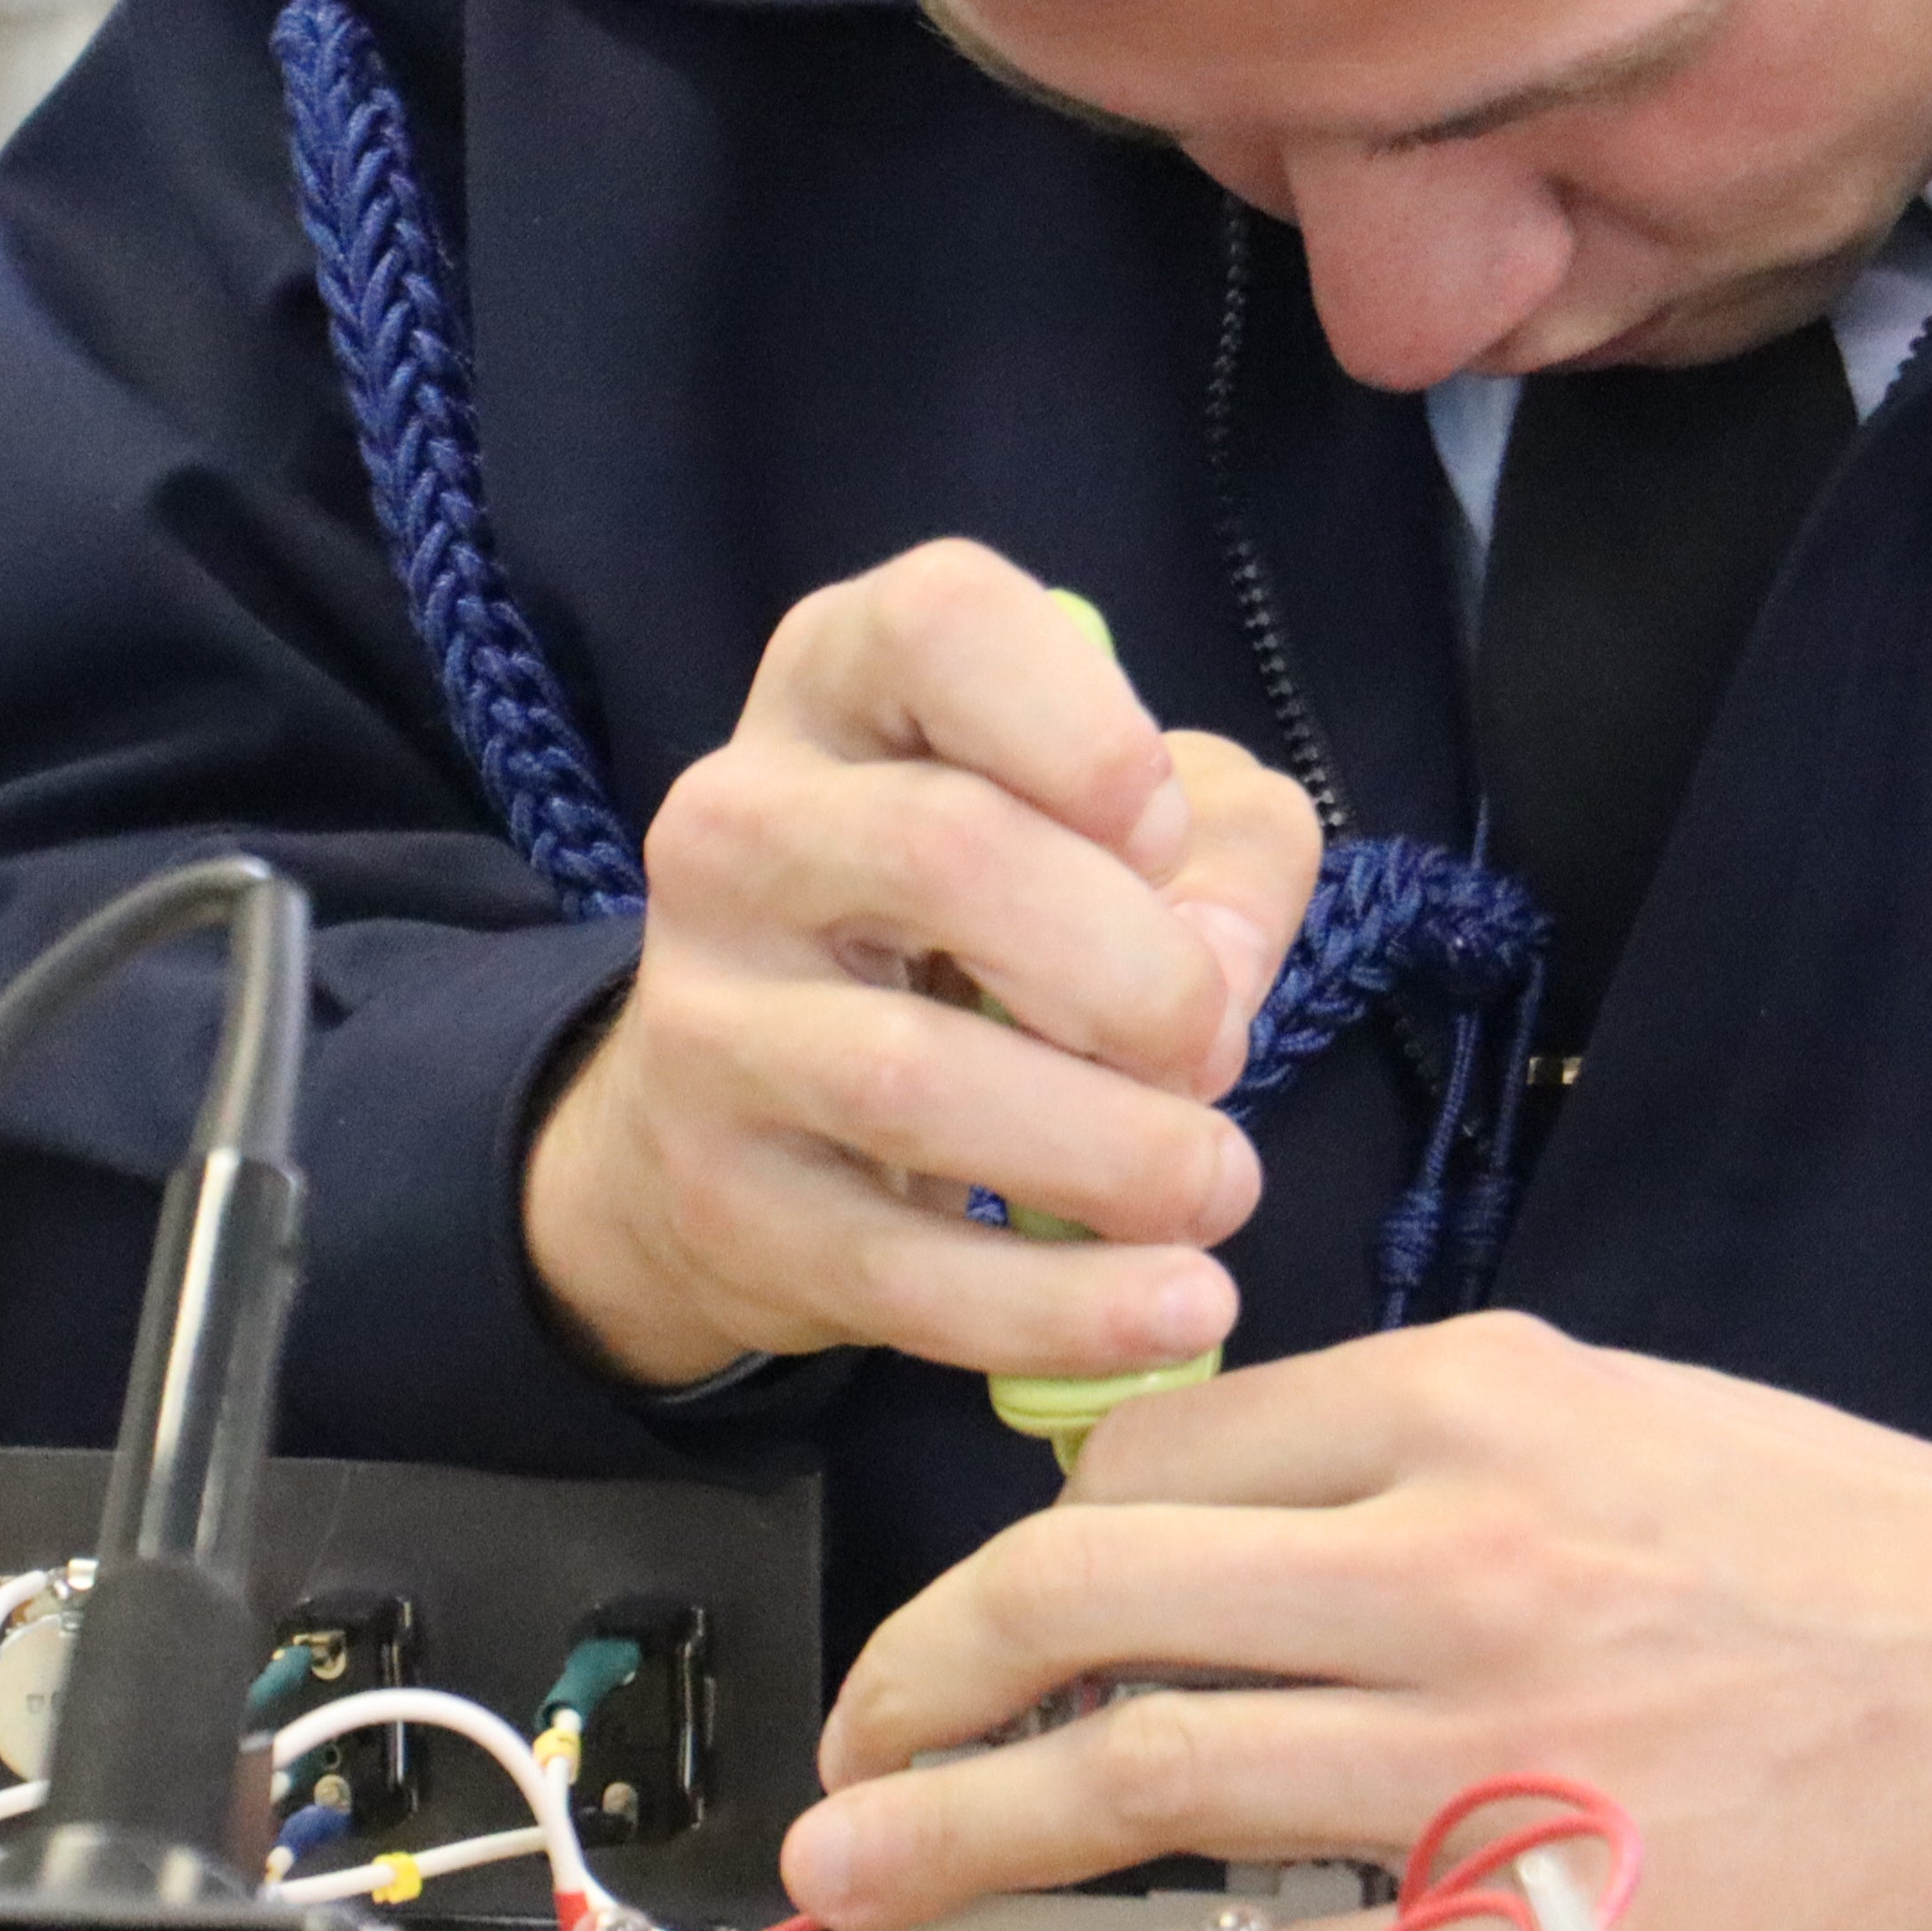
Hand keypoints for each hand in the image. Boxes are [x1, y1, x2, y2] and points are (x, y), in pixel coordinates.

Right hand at [520, 539, 1323, 1389]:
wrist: (741, 1113)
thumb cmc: (982, 924)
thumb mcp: (1124, 831)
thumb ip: (1224, 852)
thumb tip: (1215, 977)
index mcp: (845, 685)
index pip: (938, 623)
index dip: (1076, 720)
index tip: (1157, 825)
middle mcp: (740, 824)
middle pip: (944, 853)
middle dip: (1130, 968)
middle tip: (1213, 1047)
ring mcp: (707, 1017)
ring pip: (912, 1076)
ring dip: (1109, 1149)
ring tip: (1218, 1188)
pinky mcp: (724, 1199)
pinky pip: (899, 1266)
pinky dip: (1058, 1303)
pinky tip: (1174, 1307)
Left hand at [782, 1313, 1931, 1930]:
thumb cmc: (1869, 1551)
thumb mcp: (1625, 1413)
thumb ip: (1429, 1455)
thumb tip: (1245, 1525)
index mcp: (1468, 1408)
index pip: (1149, 1458)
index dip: (1037, 1549)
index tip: (1001, 1617)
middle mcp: (1445, 1554)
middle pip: (1087, 1596)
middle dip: (925, 1679)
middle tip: (856, 1747)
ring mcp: (1480, 1741)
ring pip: (1141, 1766)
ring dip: (960, 1824)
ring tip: (862, 1861)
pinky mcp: (1531, 1909)